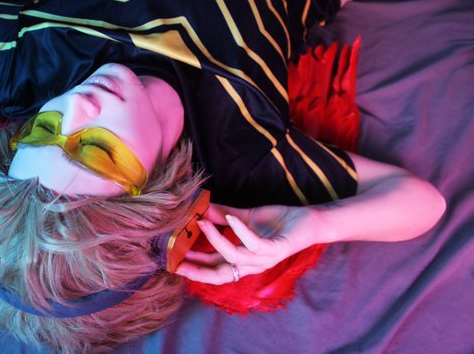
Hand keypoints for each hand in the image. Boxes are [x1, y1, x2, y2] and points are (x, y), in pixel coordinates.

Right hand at [175, 203, 322, 284]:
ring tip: (200, 223)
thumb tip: (200, 208)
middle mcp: (252, 264)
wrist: (309, 221)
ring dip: (214, 241)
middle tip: (177, 260)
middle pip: (219, 274)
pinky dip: (240, 232)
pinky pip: (255, 244)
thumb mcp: (245, 218)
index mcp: (243, 260)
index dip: (194, 268)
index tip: (173, 261)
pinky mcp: (276, 249)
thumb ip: (223, 216)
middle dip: (197, 269)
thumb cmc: (278, 222)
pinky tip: (230, 217)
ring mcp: (264, 259)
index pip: (213, 269)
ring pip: (234, 258)